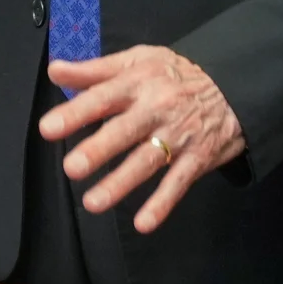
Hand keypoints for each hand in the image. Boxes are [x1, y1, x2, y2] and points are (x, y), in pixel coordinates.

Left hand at [42, 45, 243, 233]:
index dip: (76, 113)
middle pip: (124, 130)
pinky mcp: (198, 158)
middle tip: (71, 168)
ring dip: (121, 183)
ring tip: (93, 202)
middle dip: (99, 150)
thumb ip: (94, 70)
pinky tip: (143, 223)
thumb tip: (54, 70)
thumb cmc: (174, 73)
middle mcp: (156, 108)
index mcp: (137, 82)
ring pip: (147, 161)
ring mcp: (178, 135)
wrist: (233, 84)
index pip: (102, 97)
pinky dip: (162, 204)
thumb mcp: (137, 60)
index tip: (49, 128)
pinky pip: (178, 183)